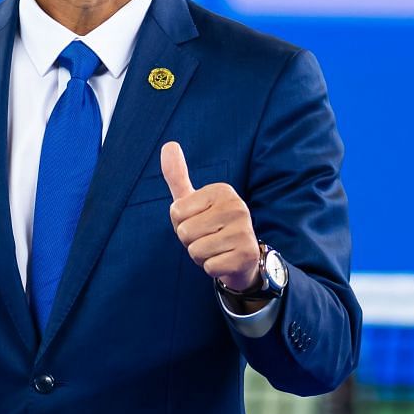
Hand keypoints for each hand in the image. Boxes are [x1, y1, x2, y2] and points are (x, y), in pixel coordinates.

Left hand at [161, 141, 260, 292]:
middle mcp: (236, 206)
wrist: (242, 258)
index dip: (181, 224)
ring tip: (216, 250)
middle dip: (190, 242)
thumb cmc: (212, 227)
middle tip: (208, 239)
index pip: (175, 212)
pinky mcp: (245, 255)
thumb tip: (168, 144)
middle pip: (185, 232)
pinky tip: (225, 261)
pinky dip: (212, 268)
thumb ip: (178, 176)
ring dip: (200, 256)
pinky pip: (209, 267)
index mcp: (221, 191)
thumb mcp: (193, 201)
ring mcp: (244, 231)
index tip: (199, 223)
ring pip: (195, 251)